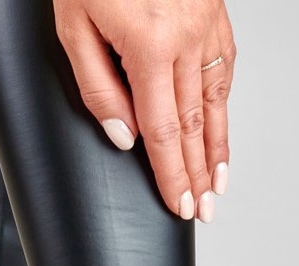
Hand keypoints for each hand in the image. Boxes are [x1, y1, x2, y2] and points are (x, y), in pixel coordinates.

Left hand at [53, 0, 234, 221]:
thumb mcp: (74, 27)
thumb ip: (98, 87)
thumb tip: (125, 137)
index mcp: (151, 46)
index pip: (165, 132)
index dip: (173, 176)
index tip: (181, 206)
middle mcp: (188, 38)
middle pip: (195, 126)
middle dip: (199, 175)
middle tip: (204, 213)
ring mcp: (208, 24)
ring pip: (215, 102)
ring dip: (218, 149)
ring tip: (219, 186)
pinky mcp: (215, 14)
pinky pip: (223, 72)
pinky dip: (223, 109)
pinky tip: (220, 133)